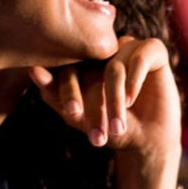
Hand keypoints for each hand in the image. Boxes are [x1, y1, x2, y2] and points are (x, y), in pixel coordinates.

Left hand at [29, 36, 181, 188]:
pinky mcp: (153, 49)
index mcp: (83, 61)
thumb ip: (55, 96)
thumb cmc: (110, 128)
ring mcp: (128, 47)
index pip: (68, 66)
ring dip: (114, 100)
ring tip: (116, 128)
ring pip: (114, 67)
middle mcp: (105, 50)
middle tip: (93, 130)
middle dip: (90, 101)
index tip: (72, 114)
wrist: (148, 142)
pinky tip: (132, 101)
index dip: (67, 90)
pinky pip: (139, 57)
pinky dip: (134, 81)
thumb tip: (33, 70)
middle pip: (91, 66)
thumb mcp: (80, 118)